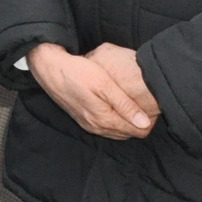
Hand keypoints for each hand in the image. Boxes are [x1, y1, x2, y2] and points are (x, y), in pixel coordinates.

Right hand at [27, 42, 155, 139]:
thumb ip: (125, 105)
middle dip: (139, 122)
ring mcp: (88, 124)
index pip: (138, 131)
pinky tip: (117, 106)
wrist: (49, 68)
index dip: (149, 120)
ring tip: (134, 104)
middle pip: (128, 133)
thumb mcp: (104, 84)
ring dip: (127, 122)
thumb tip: (144, 123)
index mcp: (104, 120)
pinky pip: (105, 127)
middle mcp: (96, 127)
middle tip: (146, 103)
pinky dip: (115, 120)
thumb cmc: (77, 72)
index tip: (153, 105)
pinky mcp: (82, 119)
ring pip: (117, 131)